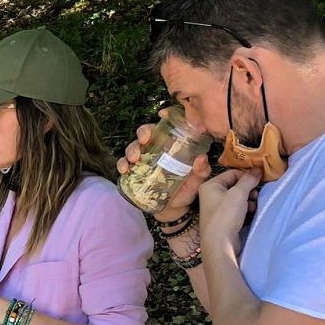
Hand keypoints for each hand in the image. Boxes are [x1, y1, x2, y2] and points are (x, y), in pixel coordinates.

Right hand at [117, 107, 211, 222]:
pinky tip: (125, 170)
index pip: (167, 126)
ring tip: (134, 158)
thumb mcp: (197, 180)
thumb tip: (202, 158)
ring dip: (131, 149)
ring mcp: (143, 160)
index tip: (163, 113)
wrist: (173, 210)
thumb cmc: (186, 190)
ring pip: (133, 147)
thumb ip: (201, 170)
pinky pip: (124, 165)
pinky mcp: (134, 173)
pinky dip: (122, 165)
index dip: (165, 116)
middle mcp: (155, 149)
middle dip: (143, 132)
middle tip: (144, 139)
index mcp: (171, 145)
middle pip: (146, 133)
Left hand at [197, 169, 260, 256]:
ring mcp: (217, 208)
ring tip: (252, 206)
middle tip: (255, 195)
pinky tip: (250, 213)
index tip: (259, 181)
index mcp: (210, 185)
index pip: (232, 173)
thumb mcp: (239, 193)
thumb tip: (257, 169)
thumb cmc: (225, 215)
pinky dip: (245, 209)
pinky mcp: (224, 220)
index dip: (246, 176)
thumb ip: (249, 180)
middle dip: (248, 190)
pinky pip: (237, 209)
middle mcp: (211, 195)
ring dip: (248, 200)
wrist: (219, 244)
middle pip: (236, 186)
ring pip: (238, 198)